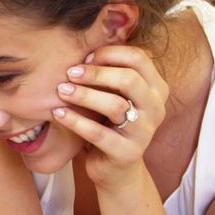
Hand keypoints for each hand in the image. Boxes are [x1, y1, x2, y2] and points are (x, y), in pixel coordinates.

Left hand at [51, 45, 168, 187]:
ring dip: (85, 95)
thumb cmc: (110, 122)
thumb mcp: (114, 95)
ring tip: (61, 91)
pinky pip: (99, 133)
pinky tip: (58, 113)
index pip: (139, 58)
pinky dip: (76, 121)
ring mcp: (144, 132)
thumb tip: (83, 46)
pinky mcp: (127, 153)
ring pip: (116, 105)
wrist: (115, 168)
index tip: (85, 58)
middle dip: (96, 73)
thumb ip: (109, 73)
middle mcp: (156, 108)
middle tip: (69, 72)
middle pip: (129, 79)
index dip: (109, 53)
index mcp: (156, 88)